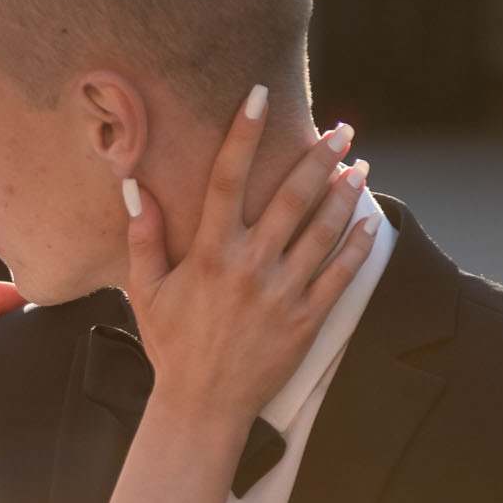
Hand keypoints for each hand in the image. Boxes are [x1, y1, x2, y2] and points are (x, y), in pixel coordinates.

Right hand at [129, 103, 373, 431]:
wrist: (202, 406)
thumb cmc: (171, 345)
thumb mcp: (146, 291)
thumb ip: (144, 237)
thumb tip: (133, 186)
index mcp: (209, 254)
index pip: (226, 178)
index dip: (243, 133)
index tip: (259, 97)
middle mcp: (248, 267)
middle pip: (290, 197)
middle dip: (318, 158)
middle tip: (340, 131)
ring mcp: (281, 294)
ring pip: (322, 231)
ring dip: (343, 194)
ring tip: (359, 167)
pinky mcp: (306, 321)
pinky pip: (340, 277)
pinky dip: (358, 245)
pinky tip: (369, 221)